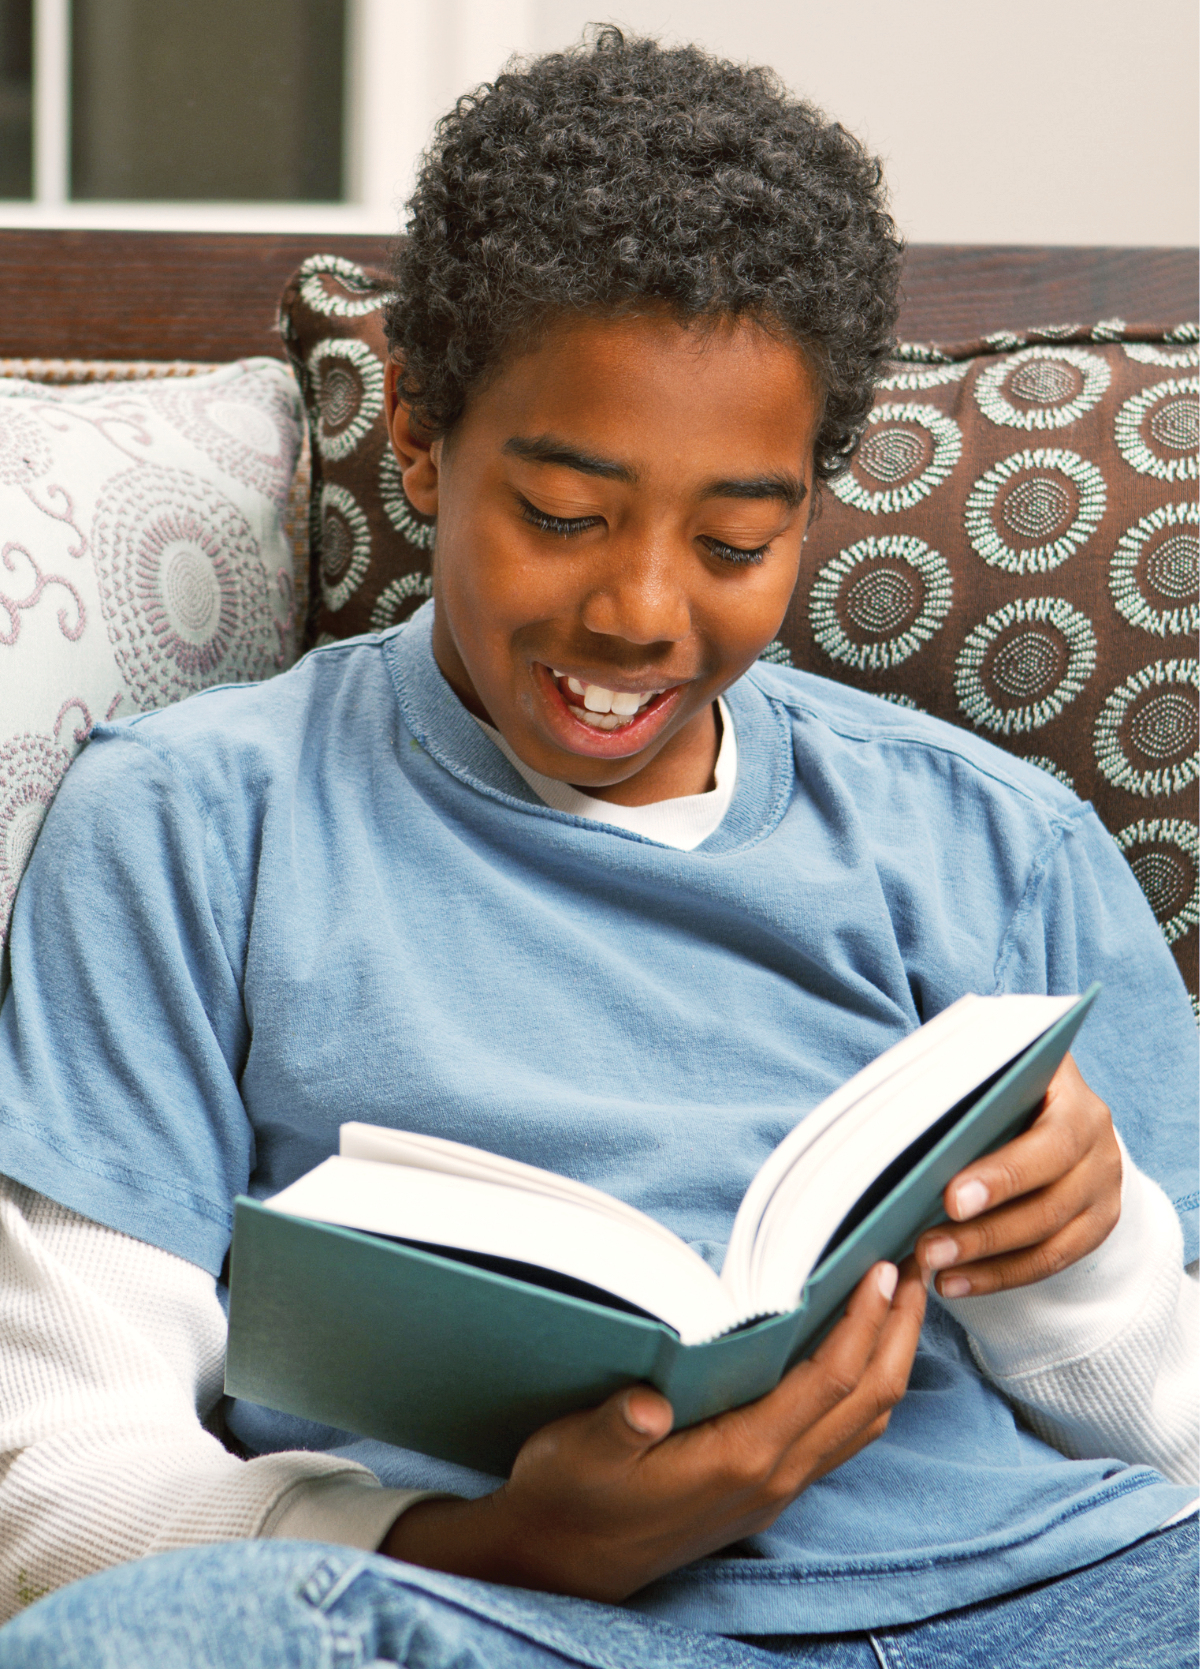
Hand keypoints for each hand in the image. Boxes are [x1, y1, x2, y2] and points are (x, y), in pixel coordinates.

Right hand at [382, 1257, 925, 1601]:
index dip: (862, 1324)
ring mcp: (777, 1488)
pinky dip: (866, 1389)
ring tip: (900, 1302)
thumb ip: (615, 1427)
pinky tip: (856, 1355)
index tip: (881, 1270)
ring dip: (892, 1360)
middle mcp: (774, 1476)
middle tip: (916, 1269)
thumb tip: (646, 1403)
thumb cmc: (569, 1496)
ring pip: (864, 1423)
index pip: (827, 1383)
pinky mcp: (768, 1489)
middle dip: (900, 1333)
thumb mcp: (575, 1453)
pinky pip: (841, 1438)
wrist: (563, 1562)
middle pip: (869, 1402)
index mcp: (739, 1458)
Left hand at [916, 1052, 1121, 1299]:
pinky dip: (998, 1277)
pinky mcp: (1093, 1228)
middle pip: (1049, 1204)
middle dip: (984, 1233)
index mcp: (1077, 1103)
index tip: (952, 1199)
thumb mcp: (991, 1067)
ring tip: (934, 1270)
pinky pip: (1048, 1263)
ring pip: (1050, 1243)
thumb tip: (903, 1115)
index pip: (1050, 1145)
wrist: (1051, 1098)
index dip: (1004, 1176)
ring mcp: (1102, 1194)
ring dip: (987, 1263)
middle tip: (927, 1248)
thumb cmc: (1004, 1080)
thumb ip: (959, 1082)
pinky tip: (954, 1282)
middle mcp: (1101, 1150)